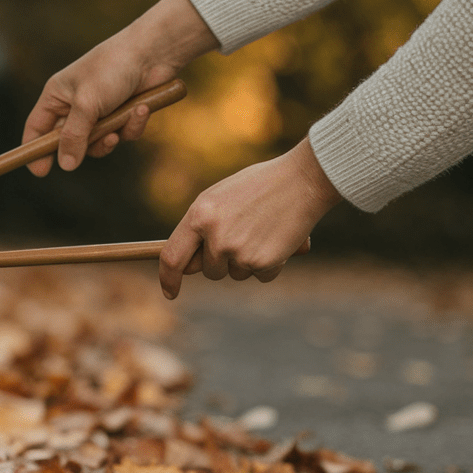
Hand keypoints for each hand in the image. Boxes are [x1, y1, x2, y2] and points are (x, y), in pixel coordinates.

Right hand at [23, 0, 218, 175]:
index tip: (40, 171)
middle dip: (86, 145)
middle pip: (69, 142)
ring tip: (121, 125)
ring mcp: (99, 111)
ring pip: (99, 143)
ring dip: (112, 136)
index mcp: (57, 96)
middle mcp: (75, 105)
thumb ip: (74, 137)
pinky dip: (132, 125)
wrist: (153, 52)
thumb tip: (65, 166)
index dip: (34, 150)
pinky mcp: (122, 114)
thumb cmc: (112, 70)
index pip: (36, 128)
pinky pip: (122, 134)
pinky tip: (141, 109)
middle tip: (102, 139)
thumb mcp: (87, 105)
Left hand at [160, 138, 342, 298]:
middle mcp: (216, 237)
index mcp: (199, 215)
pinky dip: (270, 264)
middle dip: (221, 262)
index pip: (172, 258)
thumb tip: (189, 264)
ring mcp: (239, 252)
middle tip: (242, 235)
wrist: (304, 180)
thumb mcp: (219, 198)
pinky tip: (278, 239)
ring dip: (247, 261)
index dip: (168, 278)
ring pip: (235, 274)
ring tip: (262, 230)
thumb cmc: (259, 186)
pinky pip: (260, 276)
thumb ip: (201, 228)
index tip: (170, 292)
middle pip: (209, 270)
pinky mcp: (263, 263)